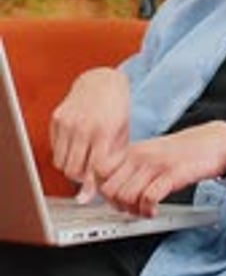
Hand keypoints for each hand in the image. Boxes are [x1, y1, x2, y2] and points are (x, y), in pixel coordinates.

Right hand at [49, 67, 129, 195]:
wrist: (104, 81)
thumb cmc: (116, 112)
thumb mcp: (121, 137)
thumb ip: (111, 164)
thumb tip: (95, 193)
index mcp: (103, 132)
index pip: (94, 171)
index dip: (95, 184)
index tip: (98, 186)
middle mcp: (83, 127)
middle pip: (73, 172)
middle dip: (81, 178)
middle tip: (90, 173)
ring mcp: (67, 122)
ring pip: (60, 164)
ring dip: (71, 168)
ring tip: (83, 160)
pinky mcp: (57, 118)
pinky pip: (54, 149)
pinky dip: (63, 154)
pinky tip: (75, 146)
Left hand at [90, 121, 225, 216]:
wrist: (214, 142)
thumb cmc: (184, 152)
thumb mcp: (151, 154)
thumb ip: (131, 168)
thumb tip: (111, 189)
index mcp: (133, 150)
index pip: (99, 172)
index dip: (100, 192)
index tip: (108, 202)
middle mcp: (140, 156)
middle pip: (109, 188)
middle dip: (116, 206)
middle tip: (129, 210)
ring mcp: (155, 164)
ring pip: (126, 196)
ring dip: (132, 211)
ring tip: (143, 212)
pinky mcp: (171, 174)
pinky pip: (149, 198)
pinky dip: (148, 211)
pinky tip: (154, 211)